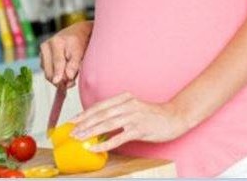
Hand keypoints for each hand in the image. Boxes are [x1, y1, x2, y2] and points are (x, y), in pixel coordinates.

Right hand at [40, 21, 92, 85]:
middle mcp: (46, 47)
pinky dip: (56, 76)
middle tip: (72, 82)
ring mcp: (42, 53)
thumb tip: (68, 77)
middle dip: (61, 80)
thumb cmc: (79, 40)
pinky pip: (48, 73)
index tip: (62, 83)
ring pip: (48, 74)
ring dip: (59, 79)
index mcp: (56, 42)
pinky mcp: (43, 59)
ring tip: (71, 76)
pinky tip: (65, 73)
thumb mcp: (80, 50)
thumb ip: (74, 63)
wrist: (76, 32)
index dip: (60, 74)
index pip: (58, 62)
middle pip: (49, 72)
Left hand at [69, 92, 187, 151]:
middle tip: (72, 132)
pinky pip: (119, 137)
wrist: (174, 117)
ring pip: (107, 124)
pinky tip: (96, 148)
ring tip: (79, 138)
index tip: (73, 121)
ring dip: (91, 132)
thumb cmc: (153, 115)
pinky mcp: (140, 129)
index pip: (100, 105)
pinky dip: (106, 143)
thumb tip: (100, 121)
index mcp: (125, 98)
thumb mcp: (134, 108)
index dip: (85, 113)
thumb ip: (118, 111)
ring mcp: (134, 116)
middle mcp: (128, 105)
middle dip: (84, 123)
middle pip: (101, 114)